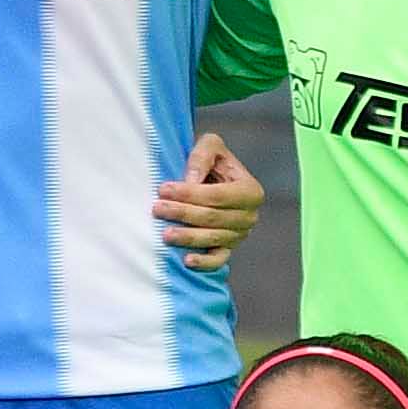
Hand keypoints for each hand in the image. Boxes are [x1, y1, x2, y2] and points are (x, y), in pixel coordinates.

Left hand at [152, 129, 261, 270]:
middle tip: (157, 209)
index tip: (163, 189)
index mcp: (250, 191)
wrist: (214, 178)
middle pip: (213, 218)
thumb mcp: (210, 146)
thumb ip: (202, 156)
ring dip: (187, 237)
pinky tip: (187, 260)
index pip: (217, 196)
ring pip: (212, 238)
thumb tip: (191, 181)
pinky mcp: (228, 248)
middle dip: (183, 213)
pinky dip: (204, 262)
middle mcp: (249, 215)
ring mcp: (240, 234)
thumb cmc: (211, 161)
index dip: (190, 194)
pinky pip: (218, 259)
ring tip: (165, 234)